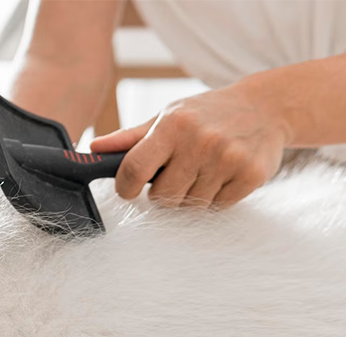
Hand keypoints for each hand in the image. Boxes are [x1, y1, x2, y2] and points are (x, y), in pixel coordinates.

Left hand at [90, 83, 291, 207]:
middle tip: (178, 173)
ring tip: (203, 170)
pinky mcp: (251, 175)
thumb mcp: (167, 117)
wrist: (266, 106)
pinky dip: (216, 198)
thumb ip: (129, 138)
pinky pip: (217, 207)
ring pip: (190, 205)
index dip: (126, 188)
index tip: (129, 189)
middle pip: (162, 197)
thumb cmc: (205, 114)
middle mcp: (201, 141)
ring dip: (191, 195)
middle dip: (164, 192)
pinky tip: (223, 175)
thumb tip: (92, 149)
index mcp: (173, 125)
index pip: (134, 170)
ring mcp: (228, 158)